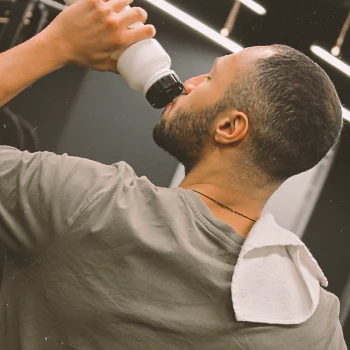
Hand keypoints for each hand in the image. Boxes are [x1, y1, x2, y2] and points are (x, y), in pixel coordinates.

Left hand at [41, 0, 155, 71]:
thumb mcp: (101, 65)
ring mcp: (104, 10)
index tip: (148, 30)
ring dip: (127, 3)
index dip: (150, 30)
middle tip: (137, 17)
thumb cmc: (79, 55)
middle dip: (141, 15)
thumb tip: (124, 70)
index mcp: (119, 40)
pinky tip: (109, 2)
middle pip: (139, 12)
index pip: (146, 31)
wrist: (59, 43)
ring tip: (123, 6)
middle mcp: (114, 23)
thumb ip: (116, 67)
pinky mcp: (92, 0)